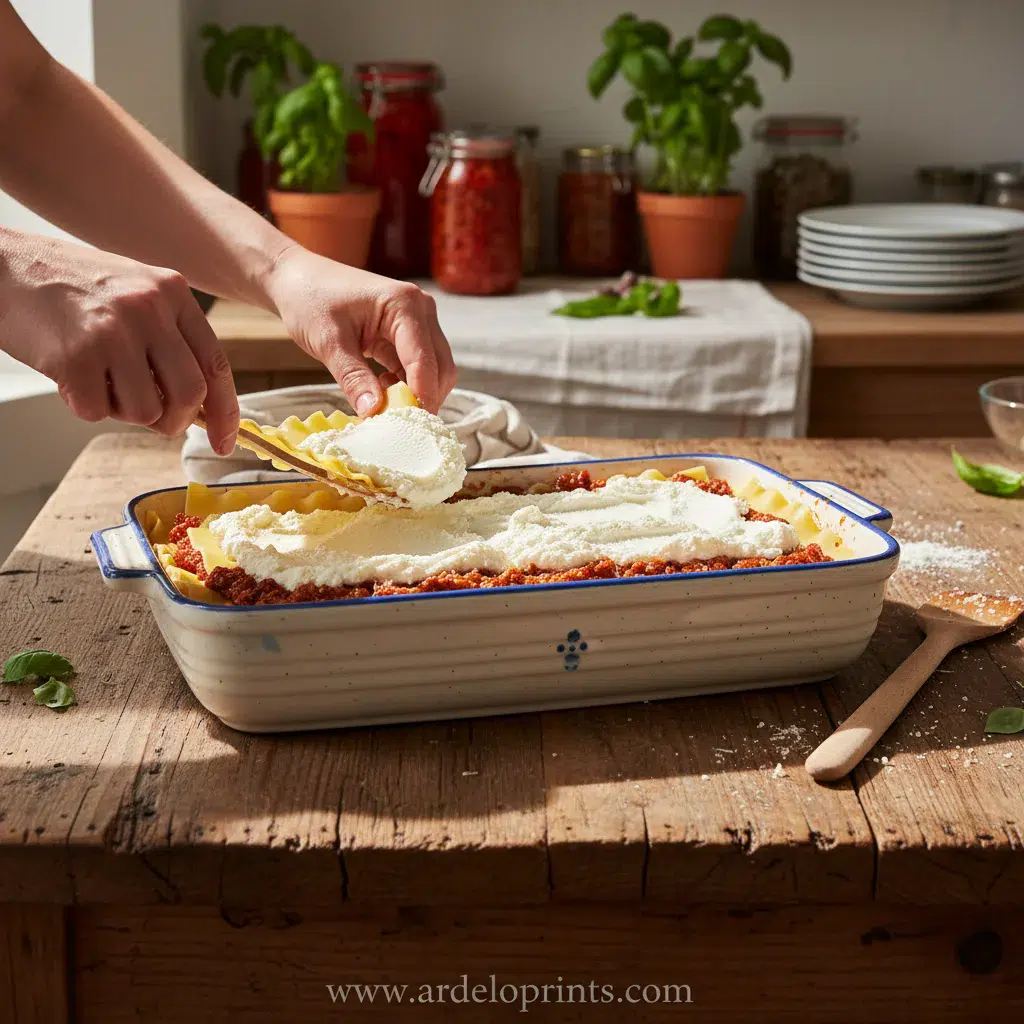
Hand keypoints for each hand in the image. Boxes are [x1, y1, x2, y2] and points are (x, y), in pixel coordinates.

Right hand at [0, 230, 238, 452]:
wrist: (2, 266)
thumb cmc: (70, 286)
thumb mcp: (136, 292)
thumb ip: (171, 337)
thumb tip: (200, 402)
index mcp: (172, 292)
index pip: (216, 364)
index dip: (225, 412)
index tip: (224, 442)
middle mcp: (150, 309)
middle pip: (190, 396)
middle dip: (175, 421)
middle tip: (154, 419)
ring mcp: (113, 332)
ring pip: (146, 411)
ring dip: (124, 412)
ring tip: (101, 380)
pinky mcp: (76, 356)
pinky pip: (97, 412)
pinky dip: (84, 406)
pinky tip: (71, 376)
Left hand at [263, 246, 456, 414]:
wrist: (297, 279)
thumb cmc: (309, 300)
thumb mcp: (328, 342)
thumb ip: (353, 378)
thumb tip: (373, 413)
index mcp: (404, 304)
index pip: (424, 360)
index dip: (422, 396)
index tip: (411, 427)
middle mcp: (420, 310)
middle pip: (440, 366)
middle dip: (425, 398)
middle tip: (400, 425)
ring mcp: (417, 321)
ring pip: (434, 369)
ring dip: (416, 393)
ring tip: (386, 408)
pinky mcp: (407, 334)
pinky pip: (417, 367)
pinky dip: (406, 385)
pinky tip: (382, 390)